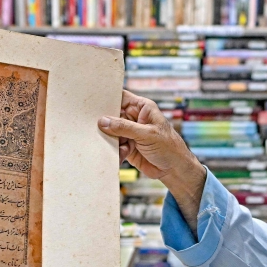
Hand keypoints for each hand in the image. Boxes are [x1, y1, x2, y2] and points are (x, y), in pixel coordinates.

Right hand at [98, 90, 206, 231]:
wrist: (174, 169)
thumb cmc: (168, 147)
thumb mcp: (147, 134)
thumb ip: (124, 127)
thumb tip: (103, 121)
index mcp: (142, 108)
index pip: (121, 97)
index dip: (108, 97)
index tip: (92, 99)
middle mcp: (134, 118)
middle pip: (112, 114)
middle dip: (103, 120)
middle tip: (92, 124)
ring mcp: (129, 133)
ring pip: (110, 131)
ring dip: (108, 138)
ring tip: (112, 143)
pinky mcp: (126, 146)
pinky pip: (113, 145)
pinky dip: (114, 150)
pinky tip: (122, 154)